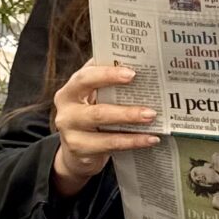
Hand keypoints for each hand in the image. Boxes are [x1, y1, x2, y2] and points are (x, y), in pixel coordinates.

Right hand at [51, 58, 158, 193]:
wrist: (74, 149)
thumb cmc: (89, 113)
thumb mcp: (92, 96)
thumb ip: (106, 81)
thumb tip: (138, 67)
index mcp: (69, 92)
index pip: (85, 78)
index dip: (107, 75)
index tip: (132, 74)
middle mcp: (66, 112)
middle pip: (97, 112)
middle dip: (126, 112)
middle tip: (151, 111)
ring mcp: (71, 134)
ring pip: (105, 134)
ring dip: (131, 128)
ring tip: (152, 121)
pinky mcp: (80, 151)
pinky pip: (110, 146)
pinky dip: (132, 142)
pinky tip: (150, 139)